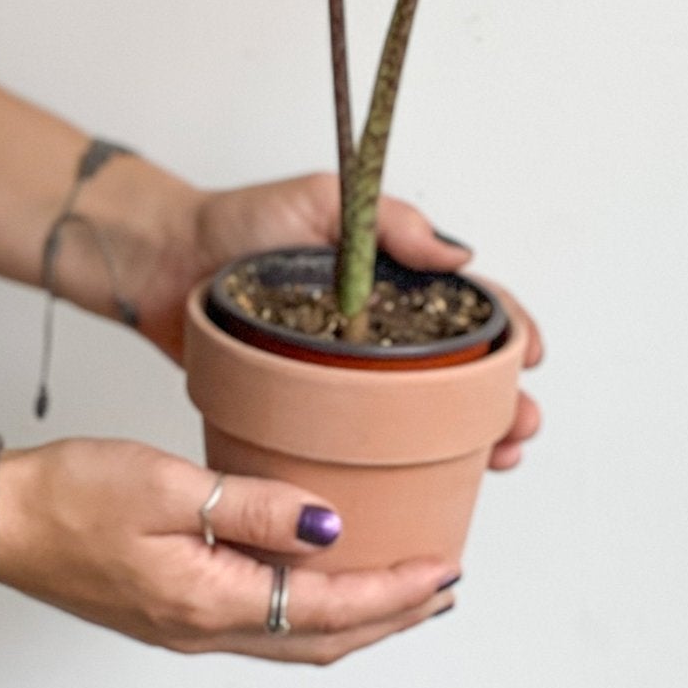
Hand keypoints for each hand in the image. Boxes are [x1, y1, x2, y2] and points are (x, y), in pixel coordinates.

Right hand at [0, 438, 457, 660]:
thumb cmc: (71, 496)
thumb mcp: (167, 487)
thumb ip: (253, 506)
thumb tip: (331, 526)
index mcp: (210, 603)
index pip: (328, 607)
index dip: (394, 591)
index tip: (445, 568)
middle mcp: (205, 629)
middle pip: (322, 638)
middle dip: (391, 615)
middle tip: (443, 586)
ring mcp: (187, 625)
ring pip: (293, 637)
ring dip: (354, 617)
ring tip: (399, 589)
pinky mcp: (172, 607)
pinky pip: (262, 621)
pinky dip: (308, 607)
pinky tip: (313, 577)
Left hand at [127, 170, 542, 471]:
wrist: (161, 264)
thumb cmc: (237, 222)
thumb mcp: (321, 202)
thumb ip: (391, 222)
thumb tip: (461, 255)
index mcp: (388, 278)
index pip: (466, 305)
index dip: (507, 329)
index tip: (527, 355)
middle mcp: (375, 329)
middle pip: (460, 371)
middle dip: (504, 399)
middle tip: (519, 426)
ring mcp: (344, 374)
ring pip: (425, 414)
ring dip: (472, 437)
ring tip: (496, 459)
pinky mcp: (308, 410)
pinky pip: (365, 439)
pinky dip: (406, 464)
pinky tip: (430, 485)